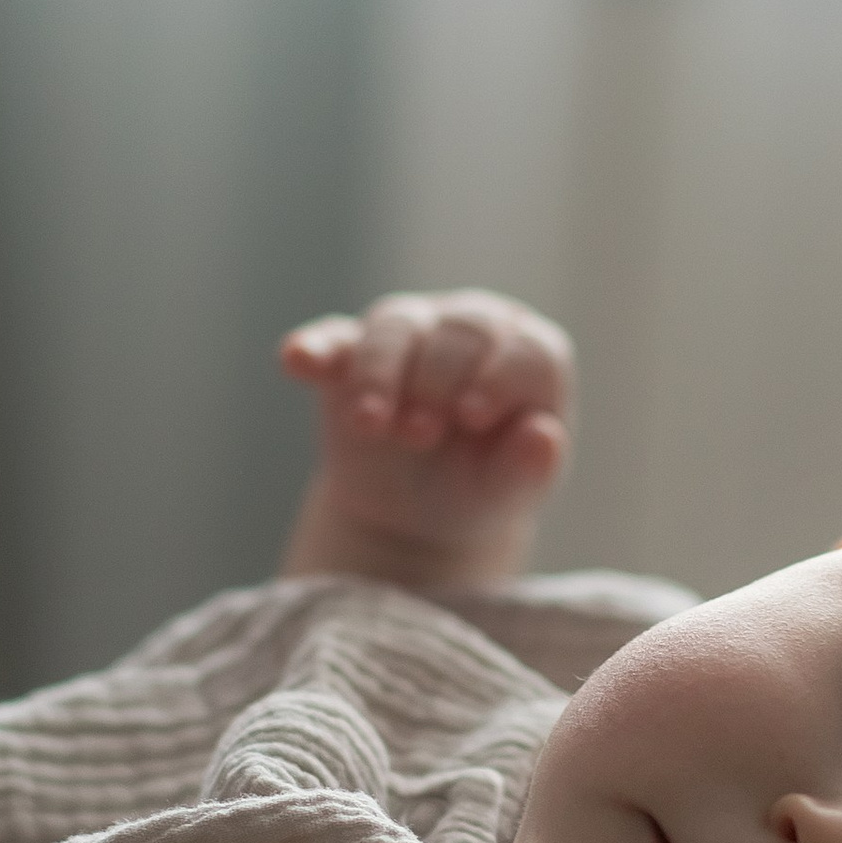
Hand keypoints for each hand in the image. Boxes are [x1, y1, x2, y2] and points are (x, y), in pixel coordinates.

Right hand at [280, 290, 574, 588]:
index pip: (525, 350)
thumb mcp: (506, 493)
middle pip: (460, 331)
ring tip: (373, 424)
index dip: (499, 376)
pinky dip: (314, 348)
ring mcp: (410, 333)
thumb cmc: (478, 490)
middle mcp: (472, 330)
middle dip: (437, 379)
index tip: (473, 417)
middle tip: (421, 435)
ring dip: (381, 373)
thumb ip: (529, 469)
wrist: (414, 515)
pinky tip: (297, 361)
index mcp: (526, 357)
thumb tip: (544, 437)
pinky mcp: (349, 353)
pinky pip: (331, 340)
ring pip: (396, 327)